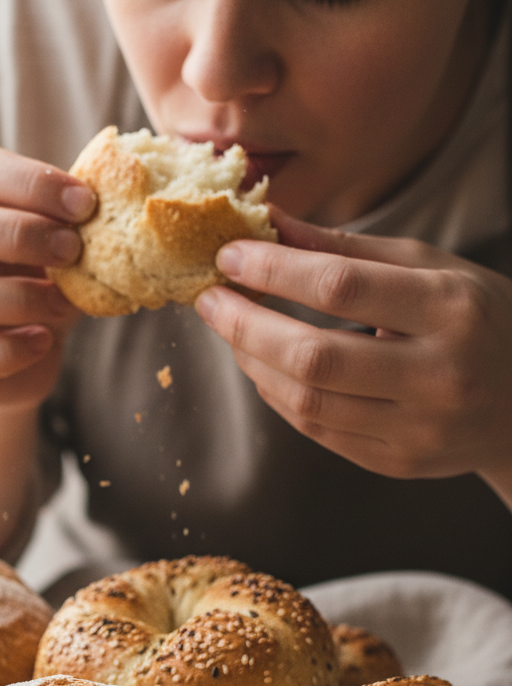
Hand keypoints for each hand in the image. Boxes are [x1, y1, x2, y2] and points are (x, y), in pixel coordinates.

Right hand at [0, 146, 94, 408]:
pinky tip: (43, 341)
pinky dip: (9, 350)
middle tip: (73, 249)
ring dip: (15, 297)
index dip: (32, 182)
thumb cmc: (38, 283)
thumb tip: (121, 198)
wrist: (20, 356)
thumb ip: (72, 221)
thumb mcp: (55, 244)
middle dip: (17, 233)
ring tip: (62, 302)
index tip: (85, 204)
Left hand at [194, 209, 511, 504]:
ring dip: (252, 361)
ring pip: (305, 401)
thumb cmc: (476, 318)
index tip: (228, 255)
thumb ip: (347, 249)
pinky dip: (275, 394)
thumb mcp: (429, 268)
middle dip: (244, 325)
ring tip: (231, 329)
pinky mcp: (396, 461)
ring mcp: (417, 429)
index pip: (341, 288)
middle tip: (209, 298)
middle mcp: (438, 375)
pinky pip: (314, 429)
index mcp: (451, 310)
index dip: (273, 270)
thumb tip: (268, 223)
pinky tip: (261, 365)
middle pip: (312, 356)